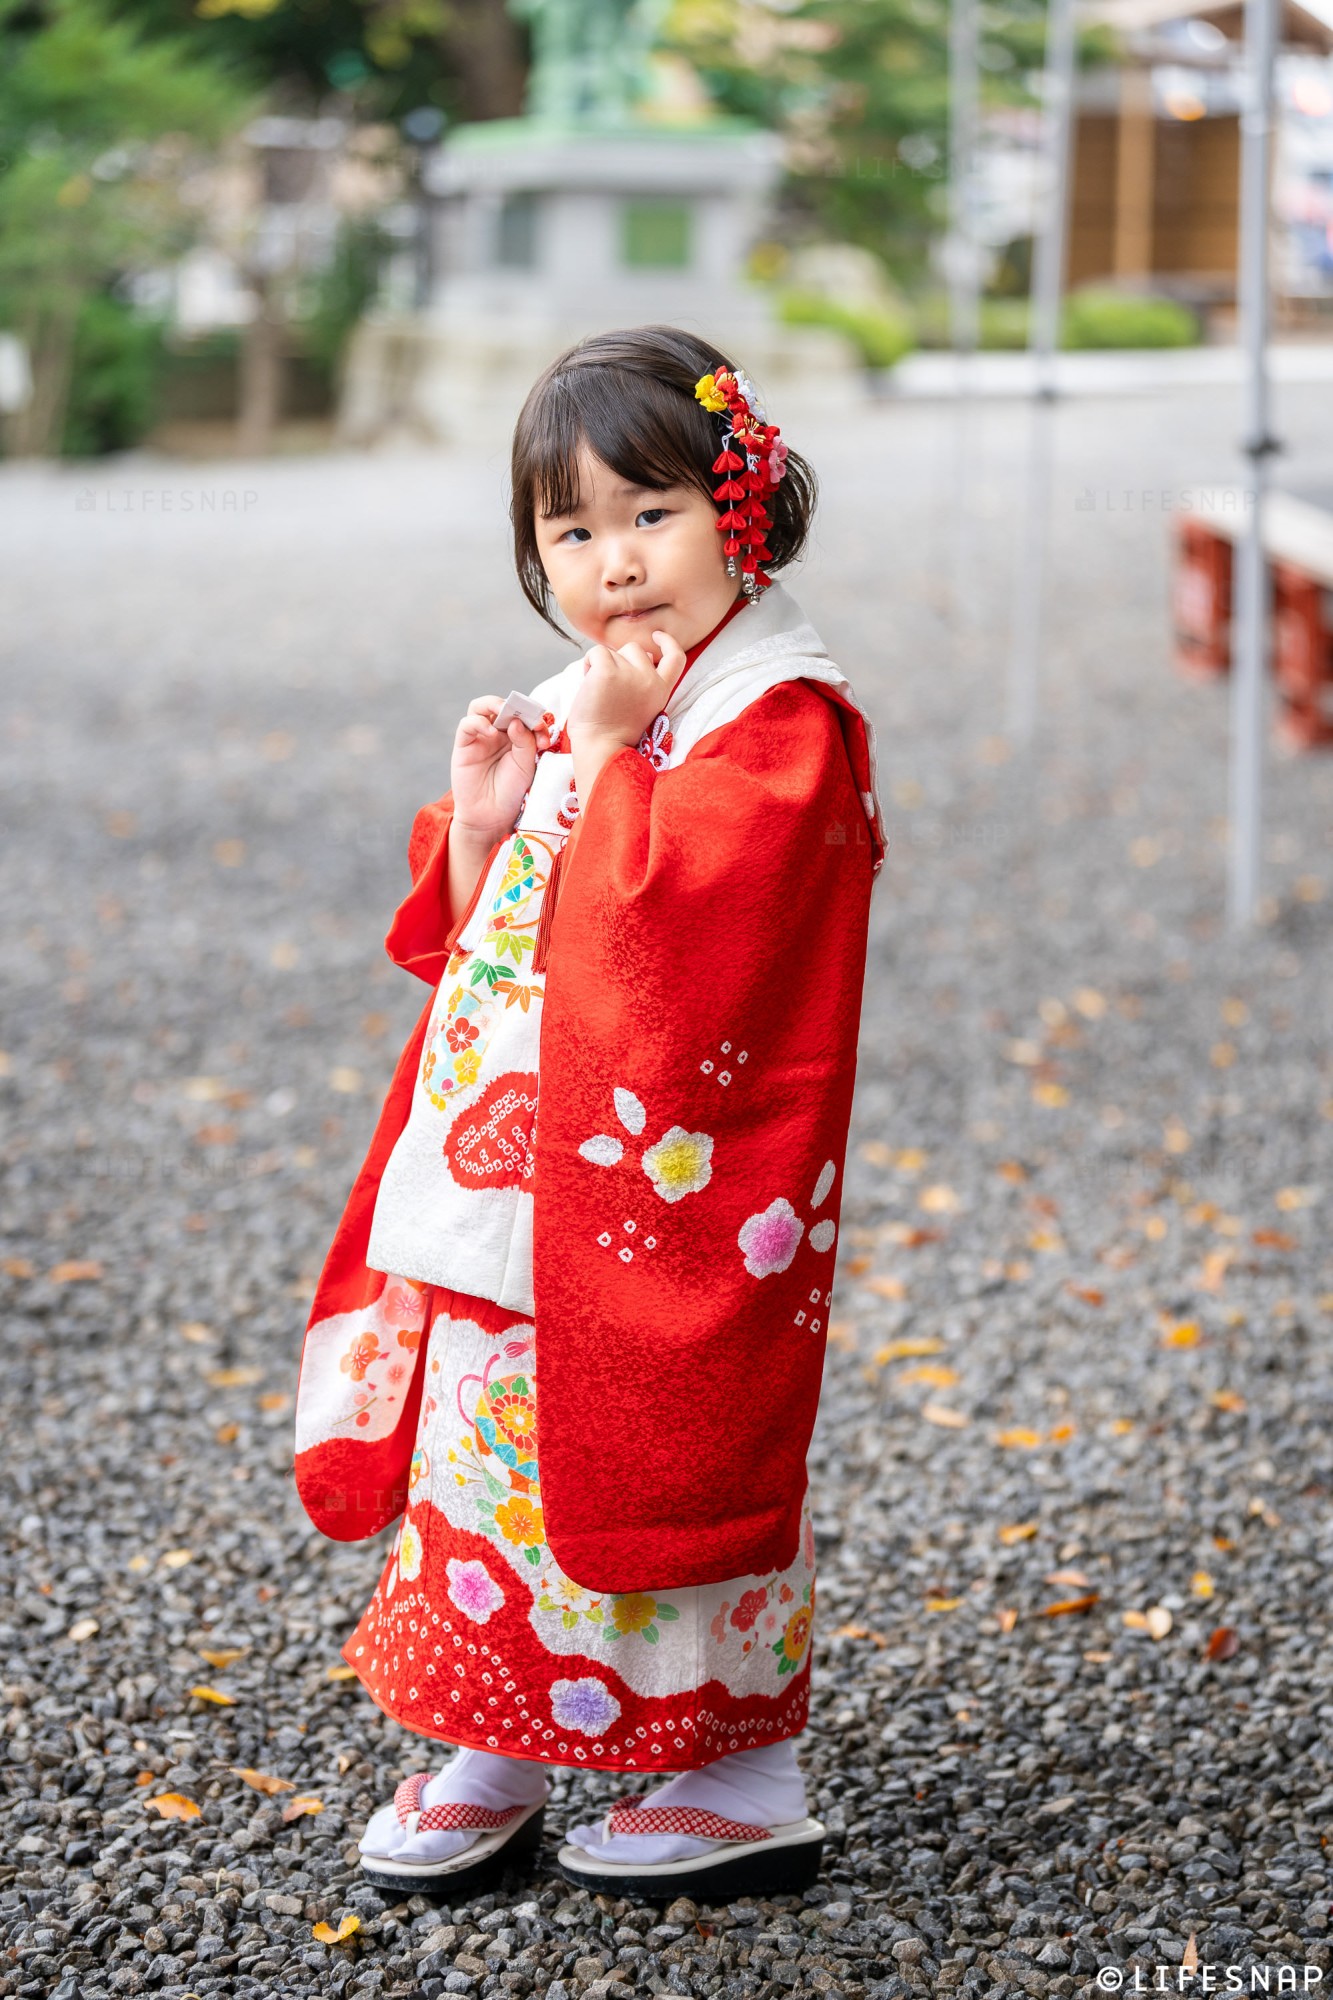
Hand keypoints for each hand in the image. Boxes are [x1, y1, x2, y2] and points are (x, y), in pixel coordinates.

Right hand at [450, 696, 555, 845]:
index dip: (533, 714)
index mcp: (517, 734)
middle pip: (503, 705)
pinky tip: (491, 733)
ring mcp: (480, 736)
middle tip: (526, 715)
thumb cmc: (511, 790)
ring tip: (505, 712)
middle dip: (516, 705)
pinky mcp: (464, 744)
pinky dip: (479, 723)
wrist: (492, 815)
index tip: (542, 727)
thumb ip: (525, 741)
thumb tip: (516, 720)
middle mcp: (497, 731)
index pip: (524, 713)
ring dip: (494, 704)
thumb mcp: (526, 765)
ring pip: (480, 706)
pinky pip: (467, 724)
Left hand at [564, 631, 687, 758]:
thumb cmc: (614, 733)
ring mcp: (630, 674)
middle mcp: (650, 680)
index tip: (657, 636)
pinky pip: (596, 653)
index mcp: (660, 691)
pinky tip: (588, 684)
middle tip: (610, 688)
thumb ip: (644, 682)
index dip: (668, 642)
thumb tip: (642, 656)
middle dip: (620, 661)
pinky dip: (588, 664)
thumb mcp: (642, 707)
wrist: (601, 748)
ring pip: (614, 651)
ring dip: (603, 665)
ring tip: (599, 691)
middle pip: (635, 649)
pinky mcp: (607, 671)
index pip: (676, 657)